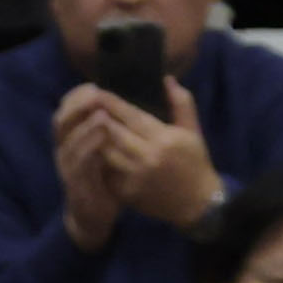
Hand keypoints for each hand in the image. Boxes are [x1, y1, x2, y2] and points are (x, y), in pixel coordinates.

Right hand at [53, 84, 122, 250]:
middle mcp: (63, 150)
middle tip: (96, 95)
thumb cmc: (104, 181)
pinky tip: (103, 140)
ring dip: (85, 126)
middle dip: (78, 105)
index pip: (66, 109)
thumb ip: (109, 128)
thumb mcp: (106, 150)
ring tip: (102, 115)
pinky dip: (89, 149)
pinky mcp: (74, 185)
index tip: (95, 84)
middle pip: (61, 119)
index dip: (77, 96)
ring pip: (69, 140)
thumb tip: (122, 102)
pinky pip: (79, 163)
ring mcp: (67, 168)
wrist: (94, 218)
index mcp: (70, 139)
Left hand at [95, 77, 222, 229]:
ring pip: (108, 154)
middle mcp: (147, 158)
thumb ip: (181, 103)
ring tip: (87, 128)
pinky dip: (100, 162)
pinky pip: (108, 174)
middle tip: (86, 107)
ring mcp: (136, 178)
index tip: (98, 92)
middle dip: (99, 118)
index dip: (112, 103)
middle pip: (115, 133)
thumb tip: (167, 79)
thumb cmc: (195, 162)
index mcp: (162, 139)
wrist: (197, 203)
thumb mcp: (193, 130)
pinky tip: (94, 152)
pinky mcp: (129, 194)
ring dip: (96, 140)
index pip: (131, 115)